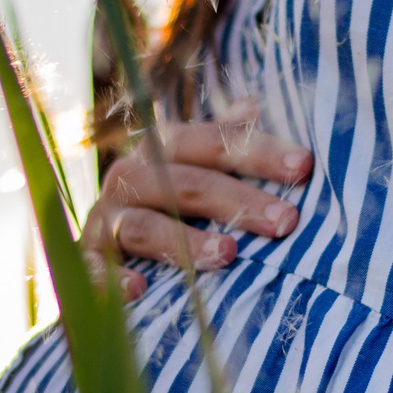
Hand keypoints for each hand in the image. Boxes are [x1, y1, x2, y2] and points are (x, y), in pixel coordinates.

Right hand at [81, 110, 312, 299]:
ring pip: (146, 226)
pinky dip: (113, 278)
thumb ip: (222, 140)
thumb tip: (254, 103)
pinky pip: (95, 268)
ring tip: (228, 256)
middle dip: (238, 201)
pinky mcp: (87, 260)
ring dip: (185, 241)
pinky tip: (139, 289)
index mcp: (162, 149)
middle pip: (186, 182)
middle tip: (285, 222)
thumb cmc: (169, 201)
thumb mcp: (195, 166)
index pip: (213, 142)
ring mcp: (105, 220)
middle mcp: (129, 177)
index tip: (304, 167)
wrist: (103, 243)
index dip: (258, 152)